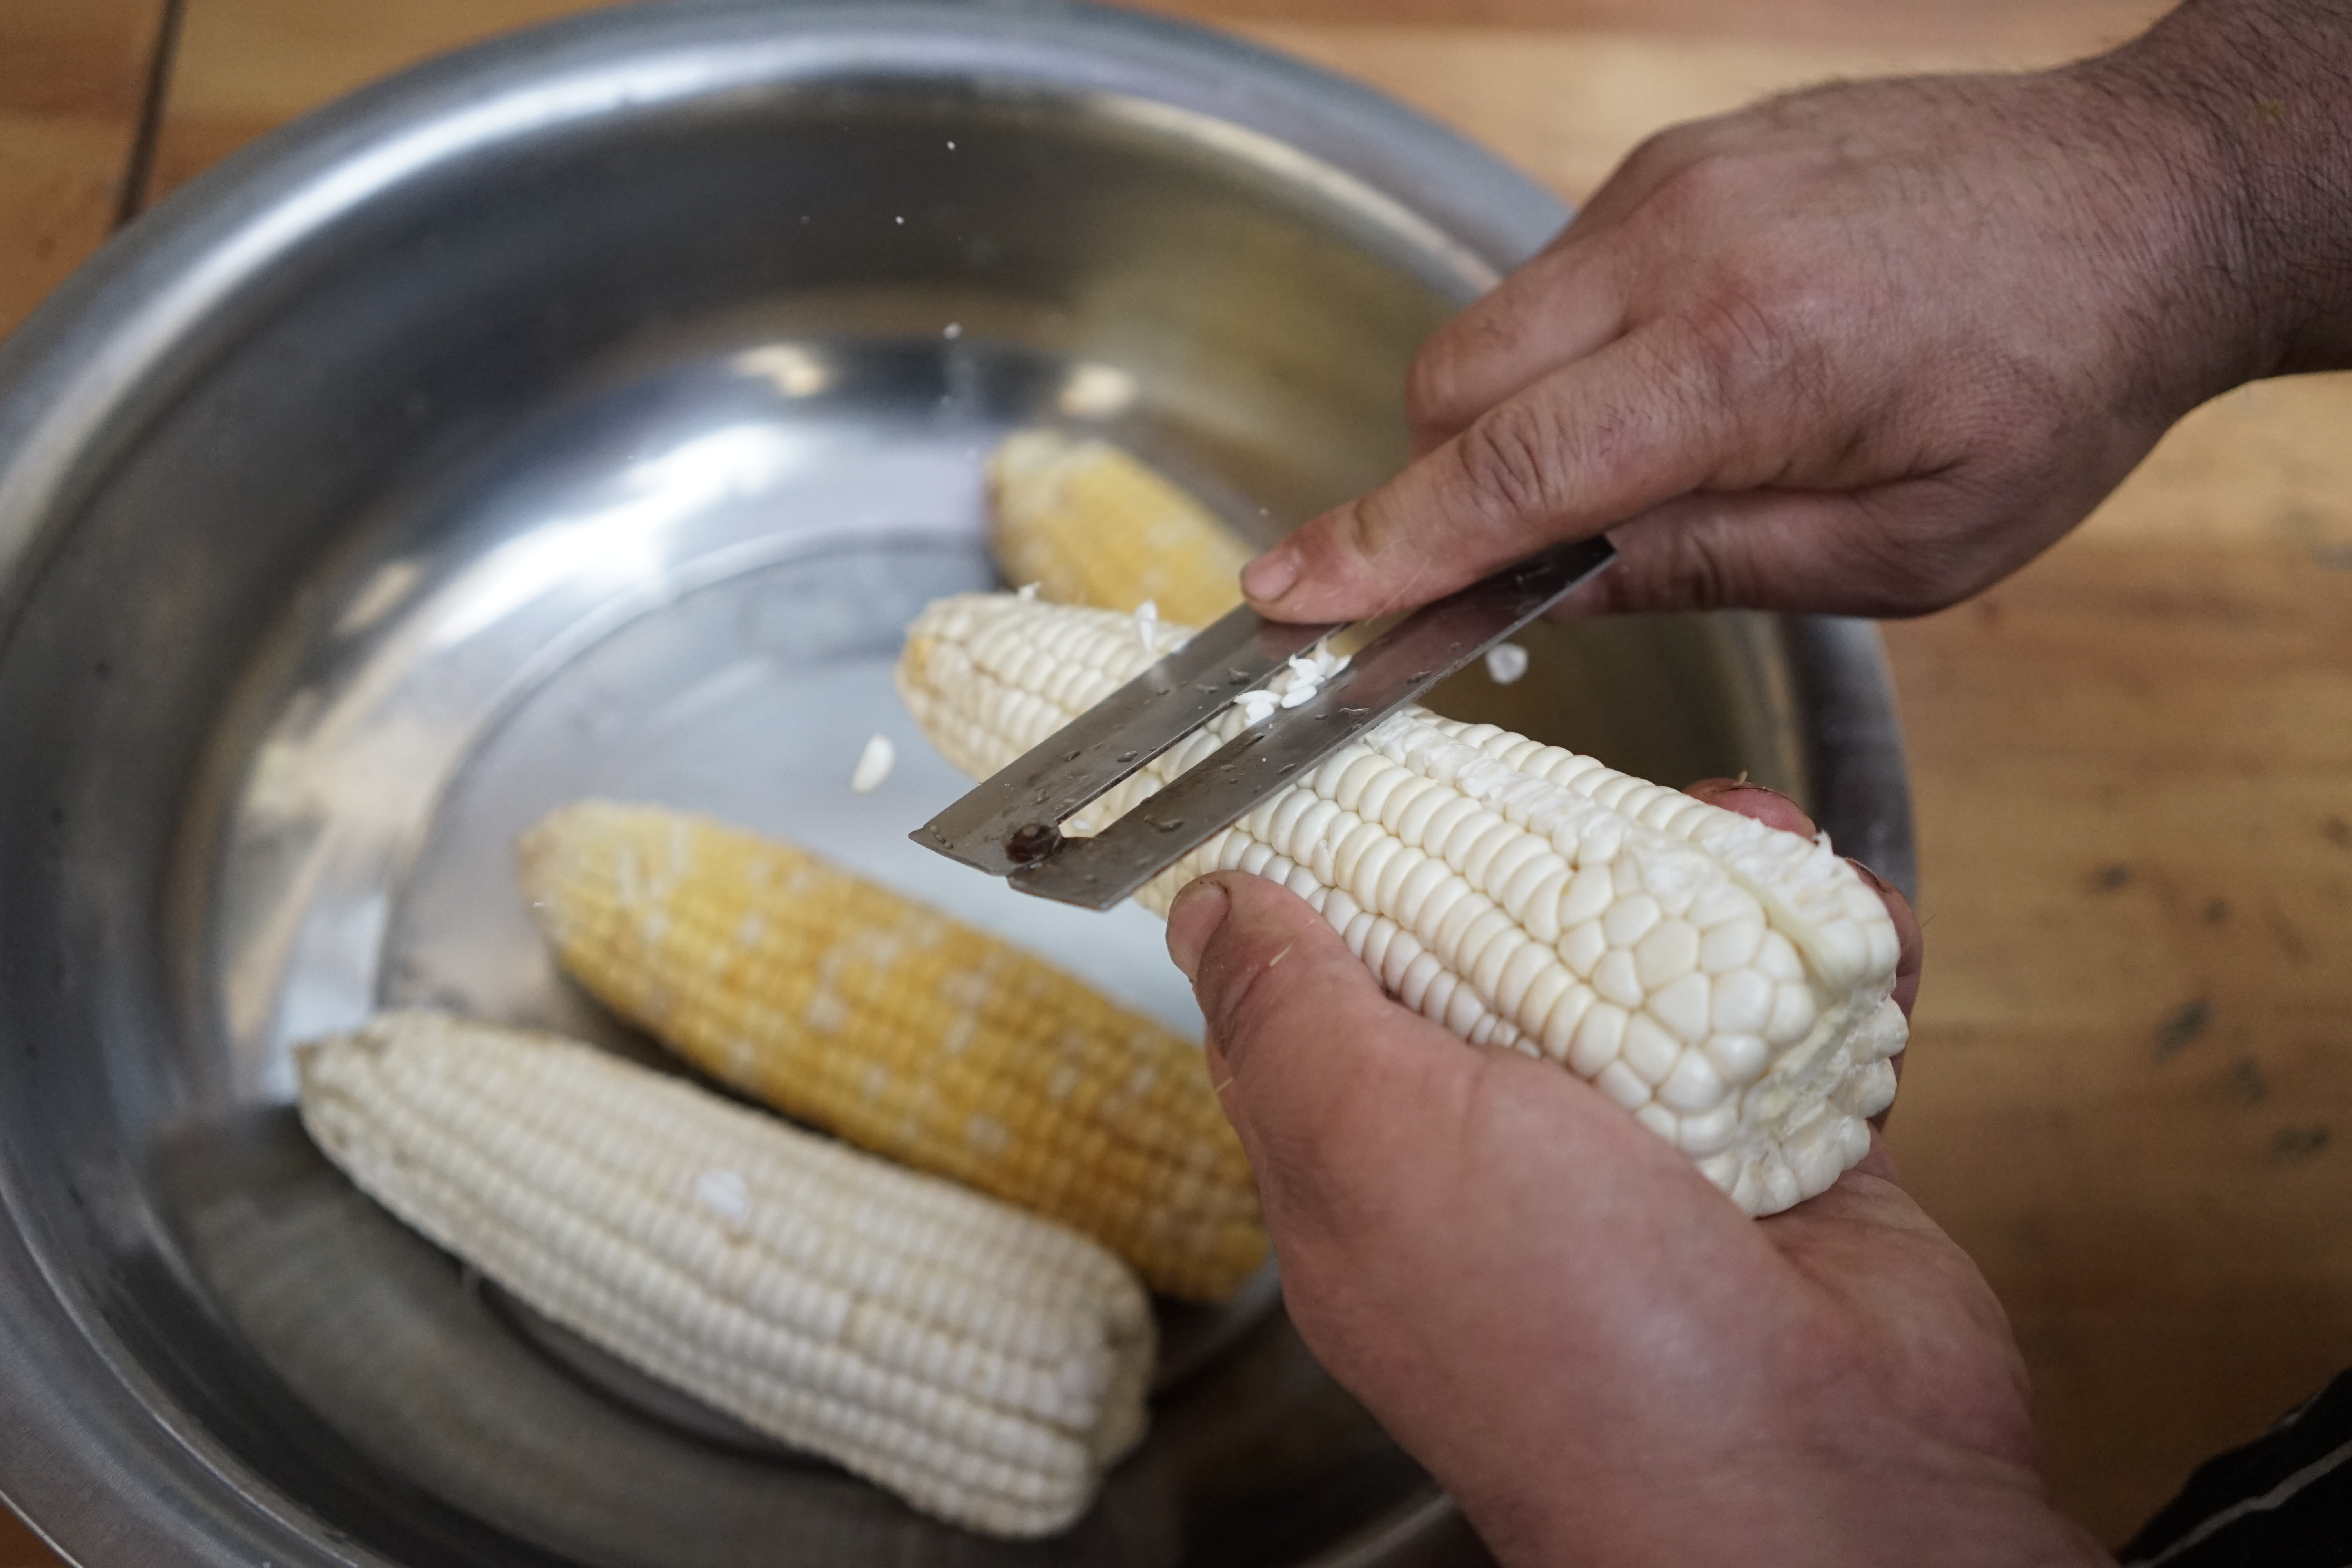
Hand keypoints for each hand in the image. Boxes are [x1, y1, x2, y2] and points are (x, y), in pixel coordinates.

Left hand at [1167, 782, 2107, 1566]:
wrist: (1815, 1489)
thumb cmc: (1569, 1336)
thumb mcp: (1372, 1140)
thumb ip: (1288, 1016)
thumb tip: (1210, 909)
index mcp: (1375, 1166)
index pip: (1325, 991)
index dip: (1344, 872)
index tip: (1382, 762)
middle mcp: (1501, 1162)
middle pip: (1501, 954)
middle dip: (1550, 856)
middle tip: (1594, 786)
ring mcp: (1647, 1160)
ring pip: (1657, 967)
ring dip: (1708, 884)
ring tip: (1748, 828)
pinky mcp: (1781, 1156)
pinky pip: (1795, 1018)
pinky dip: (1830, 955)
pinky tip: (1846, 911)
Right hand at [1238, 60, 2267, 622]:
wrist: (2147, 201)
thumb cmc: (2049, 385)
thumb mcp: (1906, 547)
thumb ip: (1710, 563)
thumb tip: (1549, 586)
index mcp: (1750, 363)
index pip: (1508, 470)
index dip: (1382, 546)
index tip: (1282, 596)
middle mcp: (1688, 247)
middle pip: (1453, 383)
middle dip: (1437, 486)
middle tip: (1505, 560)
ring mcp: (1676, 183)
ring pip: (1495, 321)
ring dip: (1512, 416)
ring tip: (1633, 463)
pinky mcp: (1681, 158)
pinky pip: (1559, 272)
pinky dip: (1569, 349)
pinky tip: (1672, 378)